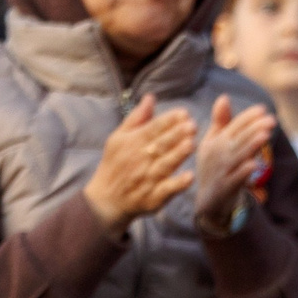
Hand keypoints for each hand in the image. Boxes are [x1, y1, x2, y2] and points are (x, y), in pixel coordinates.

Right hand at [83, 94, 196, 234]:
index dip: (168, 121)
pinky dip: (177, 184)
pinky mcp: (153, 198)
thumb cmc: (115, 164)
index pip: (152, 129)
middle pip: (160, 145)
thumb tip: (151, 97)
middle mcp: (140, 160)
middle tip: (192, 125)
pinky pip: (166, 190)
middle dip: (176, 135)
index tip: (184, 113)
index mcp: (133, 143)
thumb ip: (137, 118)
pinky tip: (190, 177)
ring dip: (178, 155)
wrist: (105, 199)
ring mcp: (147, 179)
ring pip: (164, 165)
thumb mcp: (119, 138)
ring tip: (191, 144)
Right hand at [191, 95, 279, 236]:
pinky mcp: (225, 188)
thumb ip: (221, 122)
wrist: (207, 201)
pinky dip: (244, 173)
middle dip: (253, 129)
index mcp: (215, 142)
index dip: (247, 117)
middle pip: (238, 139)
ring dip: (251, 145)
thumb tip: (224, 97)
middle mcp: (217, 155)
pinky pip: (235, 180)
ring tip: (265, 135)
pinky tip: (255, 165)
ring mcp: (221, 171)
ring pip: (238, 157)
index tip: (263, 108)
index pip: (233, 126)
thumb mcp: (213, 143)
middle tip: (271, 120)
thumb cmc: (214, 167)